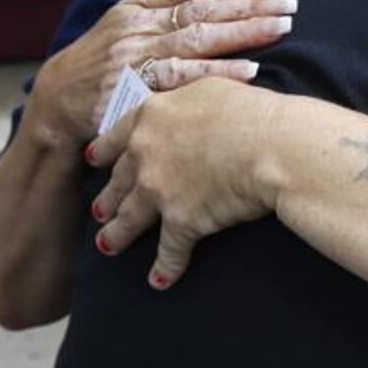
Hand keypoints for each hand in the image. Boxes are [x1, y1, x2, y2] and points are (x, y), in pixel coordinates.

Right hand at [26, 0, 297, 148]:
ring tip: (271, 38)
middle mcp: (139, 34)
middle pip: (201, 23)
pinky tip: (242, 77)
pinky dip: (210, 79)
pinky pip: (175, 85)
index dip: (244, 1)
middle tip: (289, 16)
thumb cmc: (106, 50)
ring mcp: (134, 64)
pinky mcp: (129, 95)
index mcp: (143, 10)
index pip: (202, 2)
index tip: (282, 0)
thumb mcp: (134, 10)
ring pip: (190, 50)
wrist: (57, 98)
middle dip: (249, 18)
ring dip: (234, 45)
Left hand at [88, 77, 281, 287]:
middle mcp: (146, 154)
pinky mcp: (181, 221)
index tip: (95, 160)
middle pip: (119, 181)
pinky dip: (164, 269)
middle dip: (108, 199)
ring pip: (130, 218)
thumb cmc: (252, 111)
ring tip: (108, 246)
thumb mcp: (211, 87)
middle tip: (99, 211)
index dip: (105, 152)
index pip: (118, 137)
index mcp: (151, 117)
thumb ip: (188, 96)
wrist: (273, 144)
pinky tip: (159, 281)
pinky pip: (169, 251)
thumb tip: (191, 105)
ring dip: (117, 235)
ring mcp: (159, 190)